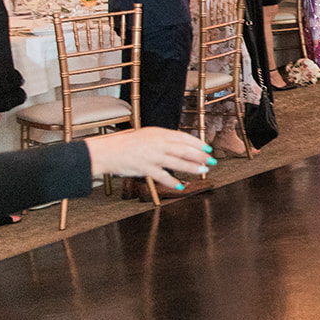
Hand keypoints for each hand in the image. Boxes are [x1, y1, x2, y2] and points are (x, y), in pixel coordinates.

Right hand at [85, 127, 211, 187]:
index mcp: (160, 134)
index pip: (184, 138)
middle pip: (184, 150)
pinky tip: (181, 186)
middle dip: (200, 155)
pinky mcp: (145, 168)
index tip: (208, 148)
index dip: (198, 144)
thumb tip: (181, 144)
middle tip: (212, 160)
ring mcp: (152, 156)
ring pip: (177, 162)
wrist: (108, 151)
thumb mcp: (148, 135)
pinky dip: (172, 182)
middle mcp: (158, 144)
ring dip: (192, 167)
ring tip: (203, 170)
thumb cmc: (128, 143)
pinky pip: (162, 176)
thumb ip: (164, 139)